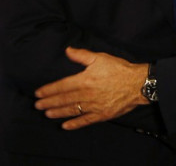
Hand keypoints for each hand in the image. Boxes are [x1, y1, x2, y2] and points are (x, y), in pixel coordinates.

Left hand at [34, 47, 148, 129]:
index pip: (62, 86)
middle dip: (49, 102)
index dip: (49, 90)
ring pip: (71, 110)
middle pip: (64, 99)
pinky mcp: (101, 114)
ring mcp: (94, 106)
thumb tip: (67, 50)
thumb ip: (82, 55)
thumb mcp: (100, 58)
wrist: (138, 83)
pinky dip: (74, 124)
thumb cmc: (119, 69)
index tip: (38, 93)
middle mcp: (87, 94)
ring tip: (47, 114)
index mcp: (85, 80)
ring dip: (58, 113)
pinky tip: (65, 126)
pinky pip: (85, 121)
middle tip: (37, 106)